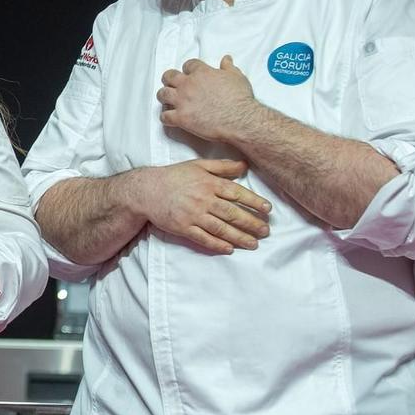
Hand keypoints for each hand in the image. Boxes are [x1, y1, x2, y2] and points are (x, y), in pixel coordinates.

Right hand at [128, 159, 270, 254]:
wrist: (146, 190)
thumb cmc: (173, 176)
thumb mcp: (198, 165)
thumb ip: (222, 166)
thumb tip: (244, 166)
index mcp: (208, 183)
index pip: (236, 193)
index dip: (254, 201)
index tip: (267, 209)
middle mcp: (203, 199)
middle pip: (232, 213)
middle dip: (251, 223)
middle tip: (265, 231)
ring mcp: (193, 215)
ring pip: (220, 228)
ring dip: (239, 237)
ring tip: (253, 243)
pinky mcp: (183, 228)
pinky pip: (203, 238)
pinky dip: (217, 244)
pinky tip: (229, 249)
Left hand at [158, 56, 258, 144]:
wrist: (239, 119)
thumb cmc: (239, 99)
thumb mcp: (236, 77)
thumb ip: (228, 67)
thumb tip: (226, 59)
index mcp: (201, 73)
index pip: (188, 65)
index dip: (187, 69)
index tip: (188, 73)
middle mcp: (188, 85)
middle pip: (169, 76)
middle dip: (169, 79)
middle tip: (171, 83)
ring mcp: (183, 101)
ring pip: (163, 94)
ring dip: (164, 96)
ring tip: (167, 99)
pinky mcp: (181, 118)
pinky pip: (164, 116)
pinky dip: (165, 117)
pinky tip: (169, 118)